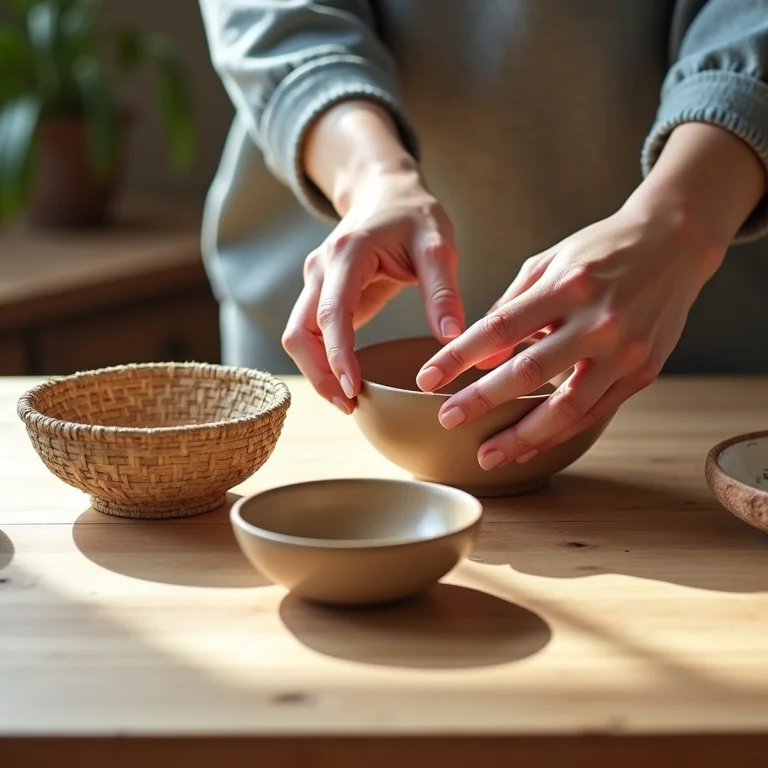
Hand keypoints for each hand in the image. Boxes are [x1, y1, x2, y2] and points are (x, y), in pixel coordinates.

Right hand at [282, 165, 463, 411]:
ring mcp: (315, 281)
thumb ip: (444, 292)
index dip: (337, 356)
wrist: (387, 191)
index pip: (331, 314)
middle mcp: (321, 269)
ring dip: (316, 370)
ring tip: (349, 400)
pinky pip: (309, 333)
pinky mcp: (320, 293)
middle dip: (319, 374)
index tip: (351, 391)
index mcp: (348, 254)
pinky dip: (322, 359)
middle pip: (299, 332)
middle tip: (350, 406)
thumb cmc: (415, 215)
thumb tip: (451, 339)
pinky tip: (346, 380)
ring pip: (297, 336)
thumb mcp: (438, 246)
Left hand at [415, 201, 724, 468]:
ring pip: (566, 408)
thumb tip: (481, 357)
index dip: (459, 357)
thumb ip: (512, 308)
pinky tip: (529, 447)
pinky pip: (594, 413)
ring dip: (522, 437)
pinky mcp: (643, 372)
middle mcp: (598, 320)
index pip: (500, 327)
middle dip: (481, 400)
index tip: (428, 378)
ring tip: (487, 455)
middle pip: (529, 371)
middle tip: (446, 419)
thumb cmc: (601, 250)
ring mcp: (624, 351)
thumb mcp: (549, 263)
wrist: (675, 242)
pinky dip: (558, 434)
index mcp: (567, 285)